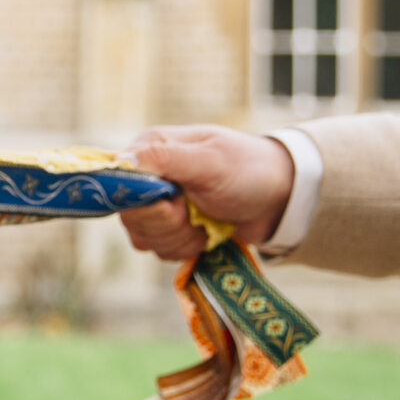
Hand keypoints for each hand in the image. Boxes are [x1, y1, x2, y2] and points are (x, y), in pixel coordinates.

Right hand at [116, 124, 294, 262]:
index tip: (174, 204)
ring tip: (205, 221)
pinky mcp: (170, 228)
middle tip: (195, 211)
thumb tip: (120, 161)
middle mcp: (147, 176)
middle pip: (130, 217)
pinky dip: (184, 248)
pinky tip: (205, 234)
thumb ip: (164, 159)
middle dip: (167, 224)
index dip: (143, 203)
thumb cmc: (249, 172)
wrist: (281, 199)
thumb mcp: (210, 161)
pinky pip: (159, 250)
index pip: (118, 184)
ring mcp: (157, 205)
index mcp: (150, 149)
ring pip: (144, 238)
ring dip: (179, 238)